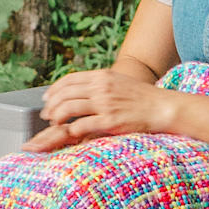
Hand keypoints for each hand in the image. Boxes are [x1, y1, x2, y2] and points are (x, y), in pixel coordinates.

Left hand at [33, 64, 171, 149]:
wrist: (161, 107)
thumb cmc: (141, 97)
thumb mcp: (118, 81)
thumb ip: (99, 83)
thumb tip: (79, 88)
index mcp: (102, 76)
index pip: (69, 80)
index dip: (54, 90)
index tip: (46, 99)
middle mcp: (101, 87)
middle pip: (64, 94)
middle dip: (51, 105)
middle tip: (46, 115)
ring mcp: (104, 104)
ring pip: (68, 108)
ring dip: (57, 117)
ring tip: (55, 124)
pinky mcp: (109, 121)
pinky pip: (81, 125)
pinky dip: (72, 129)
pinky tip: (71, 133)